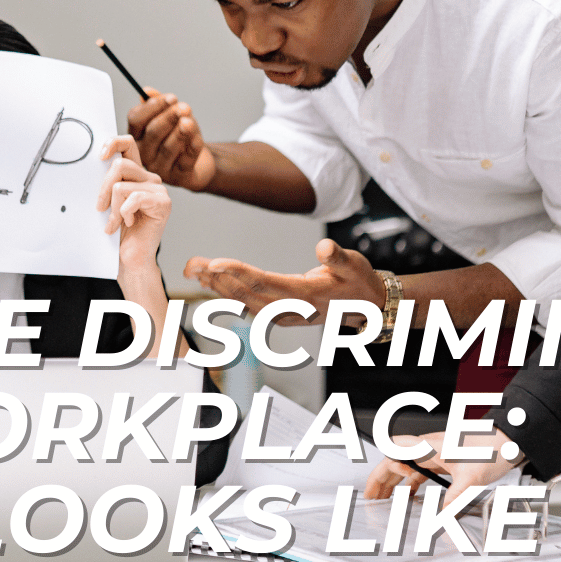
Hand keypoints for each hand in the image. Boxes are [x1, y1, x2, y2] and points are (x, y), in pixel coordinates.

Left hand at [96, 136, 171, 275]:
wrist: (132, 257)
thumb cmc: (120, 231)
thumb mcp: (109, 201)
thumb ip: (108, 181)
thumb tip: (96, 162)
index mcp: (137, 174)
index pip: (128, 144)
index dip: (113, 143)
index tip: (99, 156)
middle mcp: (150, 178)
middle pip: (120, 164)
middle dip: (104, 188)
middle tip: (100, 208)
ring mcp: (159, 190)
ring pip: (122, 185)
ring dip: (113, 207)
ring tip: (115, 222)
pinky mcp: (163, 203)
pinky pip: (133, 199)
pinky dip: (124, 213)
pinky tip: (128, 223)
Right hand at [126, 88, 216, 191]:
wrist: (198, 163)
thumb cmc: (180, 137)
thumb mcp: (171, 117)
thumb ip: (159, 104)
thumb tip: (147, 92)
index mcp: (137, 136)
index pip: (135, 119)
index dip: (153, 107)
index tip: (171, 98)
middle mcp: (143, 153)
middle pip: (152, 133)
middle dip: (169, 117)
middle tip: (184, 107)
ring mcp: (159, 168)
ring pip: (168, 148)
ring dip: (180, 132)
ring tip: (189, 122)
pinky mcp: (177, 177)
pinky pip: (185, 161)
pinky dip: (192, 148)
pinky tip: (197, 138)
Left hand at [182, 239, 383, 322]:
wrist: (367, 308)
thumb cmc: (359, 282)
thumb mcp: (355, 265)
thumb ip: (338, 257)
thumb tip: (324, 247)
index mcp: (305, 295)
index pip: (265, 283)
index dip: (238, 273)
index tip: (215, 263)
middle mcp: (290, 309)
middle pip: (246, 293)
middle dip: (217, 278)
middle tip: (193, 263)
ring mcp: (283, 315)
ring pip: (243, 301)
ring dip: (217, 287)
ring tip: (195, 270)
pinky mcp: (279, 314)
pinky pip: (248, 305)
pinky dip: (227, 293)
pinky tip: (212, 283)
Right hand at [364, 429, 523, 507]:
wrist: (512, 439)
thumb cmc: (492, 447)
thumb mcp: (470, 479)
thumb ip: (453, 501)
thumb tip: (440, 521)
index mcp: (427, 447)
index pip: (392, 455)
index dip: (380, 473)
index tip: (374, 491)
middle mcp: (428, 447)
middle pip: (395, 461)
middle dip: (381, 480)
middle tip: (373, 498)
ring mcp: (437, 453)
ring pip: (407, 466)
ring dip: (396, 482)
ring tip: (388, 499)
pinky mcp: (447, 459)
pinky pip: (422, 471)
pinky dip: (413, 483)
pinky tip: (414, 495)